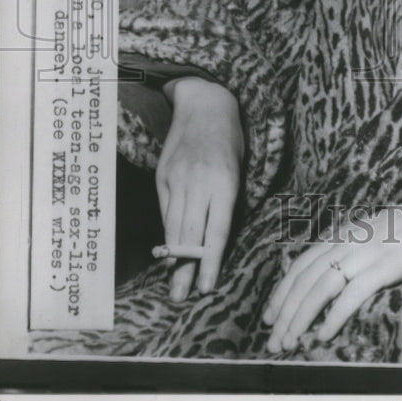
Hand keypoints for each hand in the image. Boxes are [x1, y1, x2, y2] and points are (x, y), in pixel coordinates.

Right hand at [156, 77, 243, 300]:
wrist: (204, 103)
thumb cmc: (230, 139)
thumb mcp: (239, 168)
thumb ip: (227, 202)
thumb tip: (215, 240)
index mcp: (224, 181)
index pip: (216, 230)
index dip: (210, 261)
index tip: (207, 286)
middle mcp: (198, 182)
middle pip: (189, 234)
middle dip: (186, 269)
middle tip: (182, 297)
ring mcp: (176, 179)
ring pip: (173, 226)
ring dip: (173, 258)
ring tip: (173, 285)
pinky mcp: (162, 176)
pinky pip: (165, 211)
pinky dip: (168, 232)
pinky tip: (168, 252)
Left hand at [262, 162, 401, 351]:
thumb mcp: (380, 233)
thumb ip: (361, 248)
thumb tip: (346, 273)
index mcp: (346, 232)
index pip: (302, 263)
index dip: (283, 290)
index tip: (271, 314)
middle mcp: (349, 240)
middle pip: (304, 277)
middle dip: (284, 310)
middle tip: (272, 338)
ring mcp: (366, 252)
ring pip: (320, 287)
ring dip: (300, 318)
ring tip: (289, 342)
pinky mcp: (385, 266)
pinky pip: (352, 294)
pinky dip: (333, 316)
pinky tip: (322, 335)